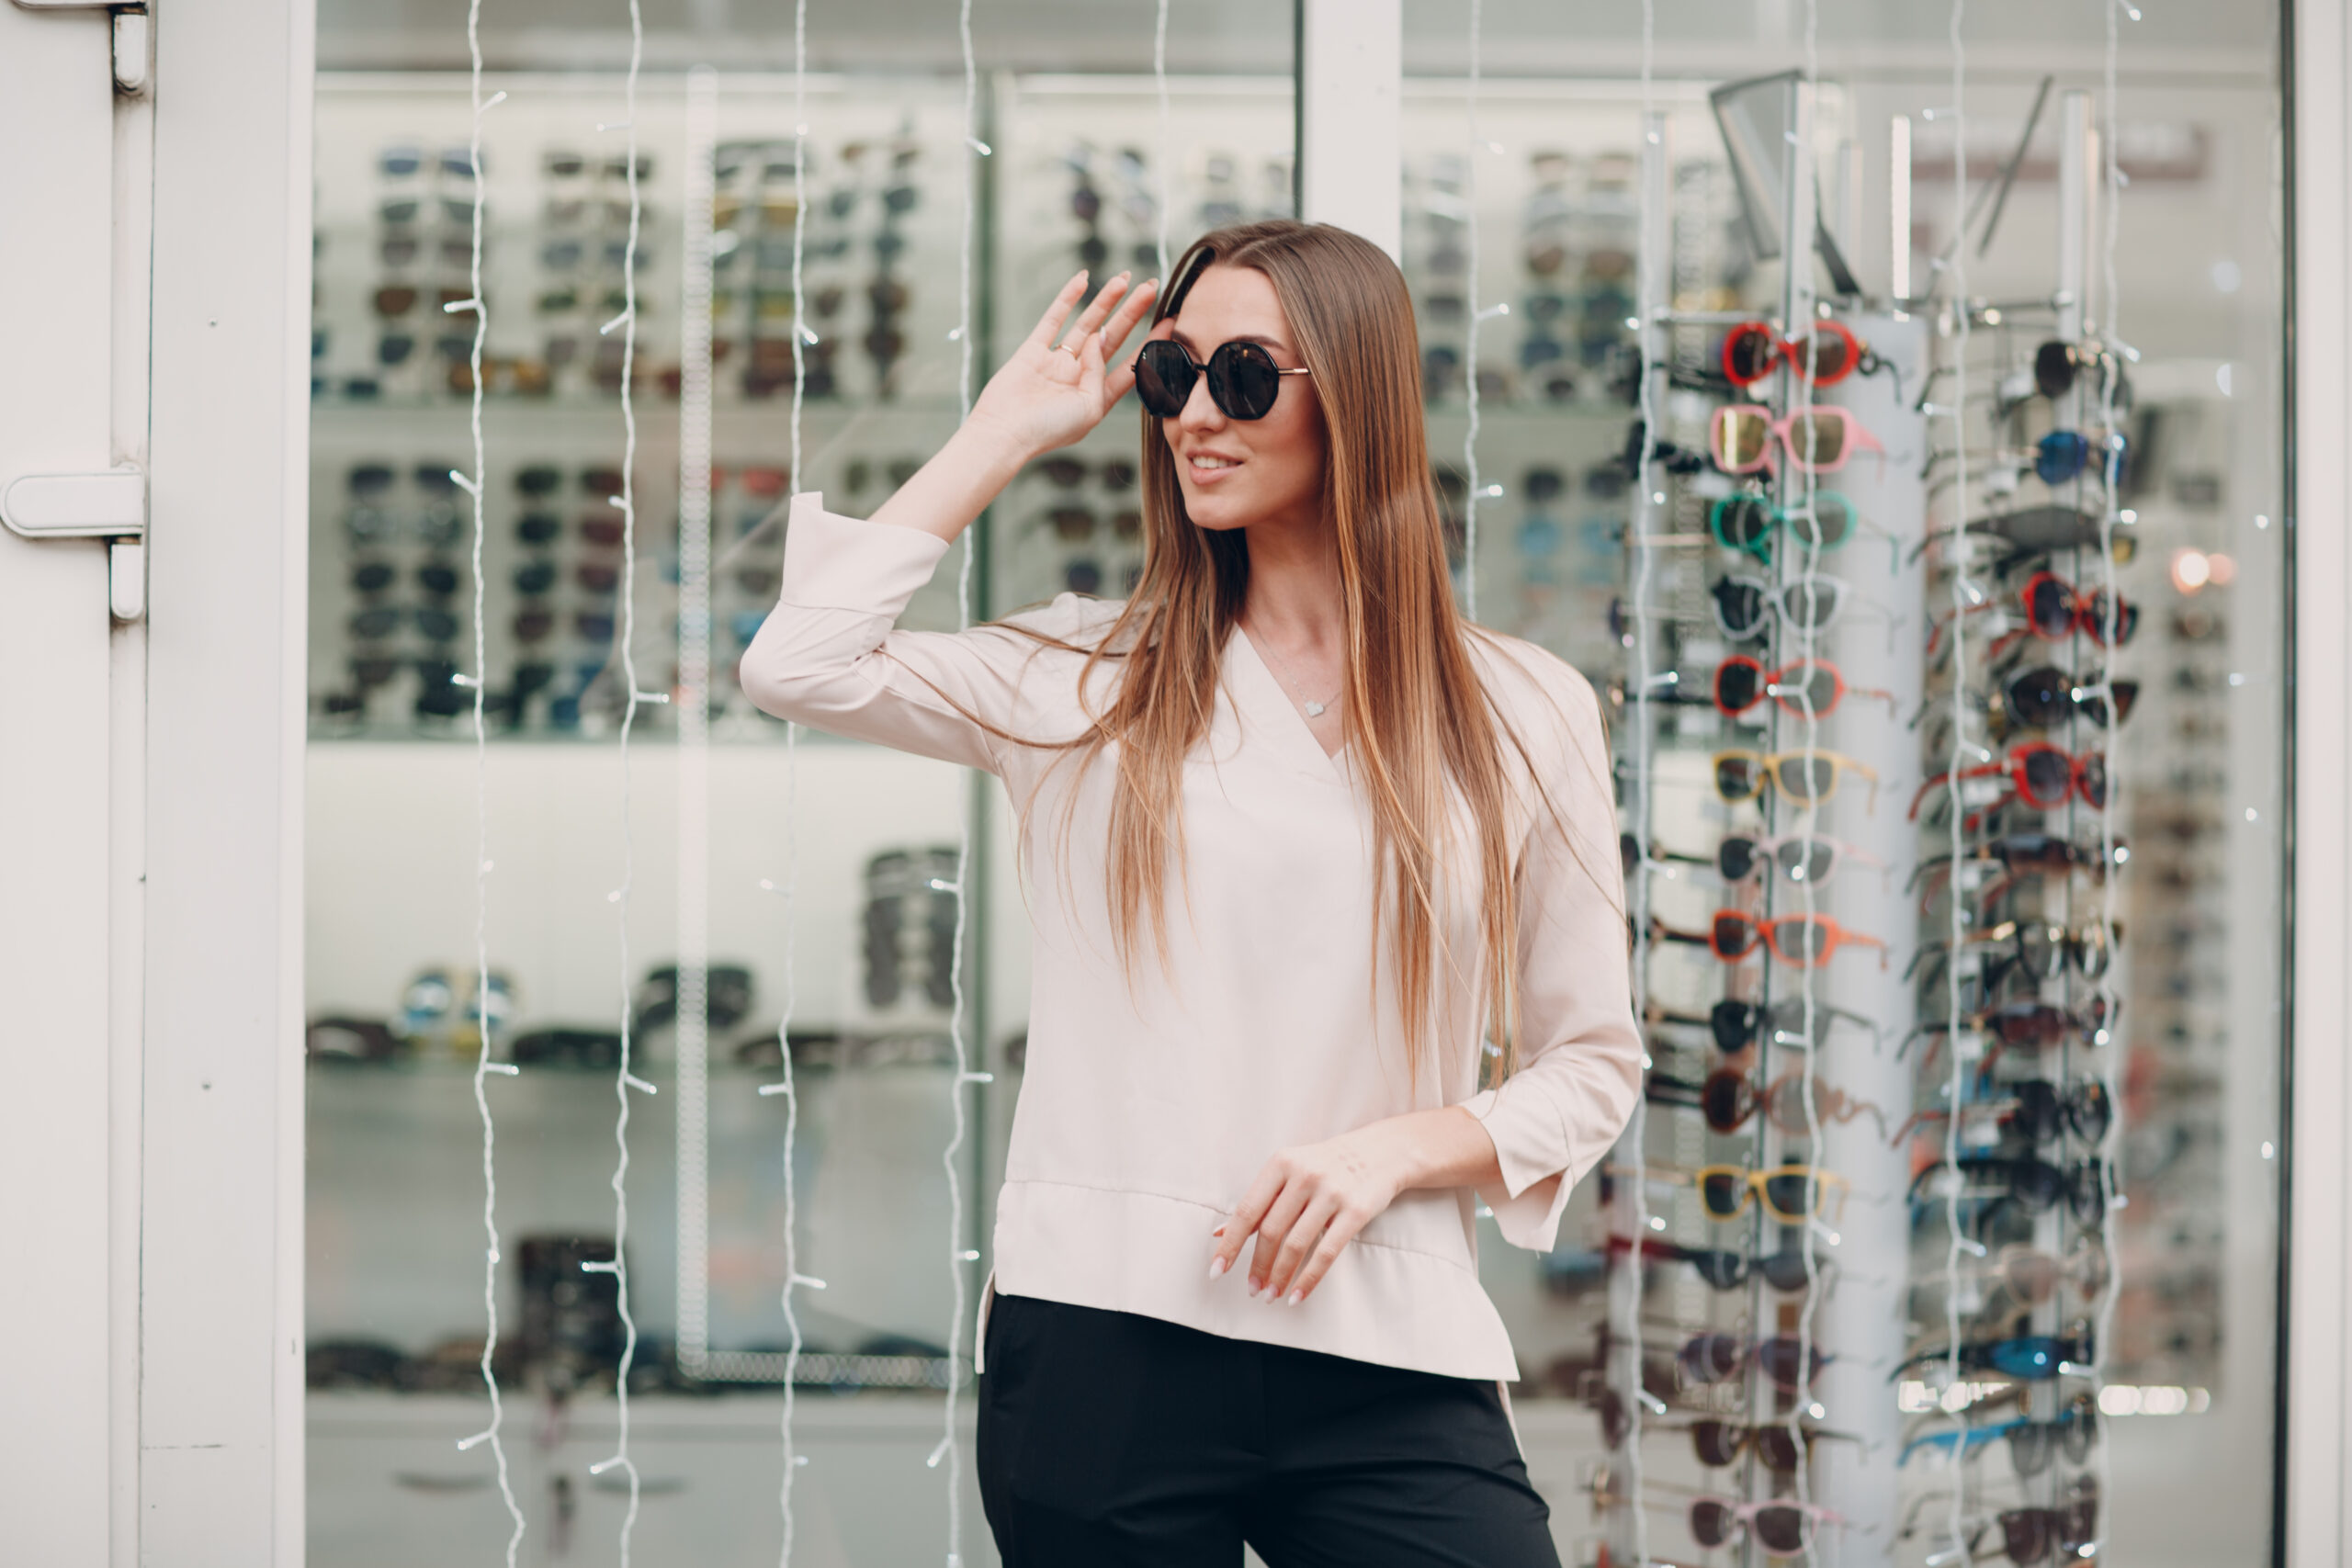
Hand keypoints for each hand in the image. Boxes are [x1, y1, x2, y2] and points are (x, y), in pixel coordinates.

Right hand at [967, 269, 1158, 461]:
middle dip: (1133, 312)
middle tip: (1151, 287)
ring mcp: (1057, 362)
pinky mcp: (1033, 351)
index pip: (1132, 365)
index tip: (1170, 322)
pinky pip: (1053, 319)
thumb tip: (1097, 337)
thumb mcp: (1090, 408)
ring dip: (1106, 301)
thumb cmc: (1048, 430)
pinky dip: (1068, 298)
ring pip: (1087, 324)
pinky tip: (1083, 280)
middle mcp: (1080, 377)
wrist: (1004, 433)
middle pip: (1113, 338)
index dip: (1151, 343)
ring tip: (1124, 278)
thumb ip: (1099, 373)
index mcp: (1098, 397)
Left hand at [1209, 1127, 1406, 1306]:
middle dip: (1257, 1266)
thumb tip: (1219, 1233)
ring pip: (1296, 1244)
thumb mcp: (1289, 1172)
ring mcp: (1331, 1192)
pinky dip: (1308, 1279)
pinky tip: (1297, 1296)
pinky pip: (1326, 1252)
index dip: (1230, 1243)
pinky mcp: (1355, 1211)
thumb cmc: (1325, 1166)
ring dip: (1279, 1276)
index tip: (1217, 1271)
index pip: (1248, 1210)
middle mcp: (1304, 1175)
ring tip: (1270, 1295)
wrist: (1380, 1152)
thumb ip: (1258, 1201)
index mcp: (1281, 1163)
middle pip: (1270, 1230)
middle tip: (1251, 1290)